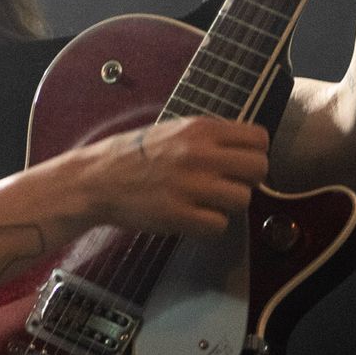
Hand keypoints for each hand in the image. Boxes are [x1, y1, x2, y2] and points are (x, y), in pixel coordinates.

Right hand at [58, 116, 271, 237]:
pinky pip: (220, 226)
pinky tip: (192, 217)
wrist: (95, 179)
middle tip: (227, 185)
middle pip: (259, 169)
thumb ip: (209, 137)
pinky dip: (209, 226)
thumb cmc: (133, 154)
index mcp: (201, 129)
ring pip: (243, 199)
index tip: (240, 163)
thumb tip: (245, 149)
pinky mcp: (179, 215)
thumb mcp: (174, 129)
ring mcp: (190, 185)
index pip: (260, 138)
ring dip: (228, 205)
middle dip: (247, 180)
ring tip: (206, 203)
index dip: (254, 153)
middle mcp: (200, 154)